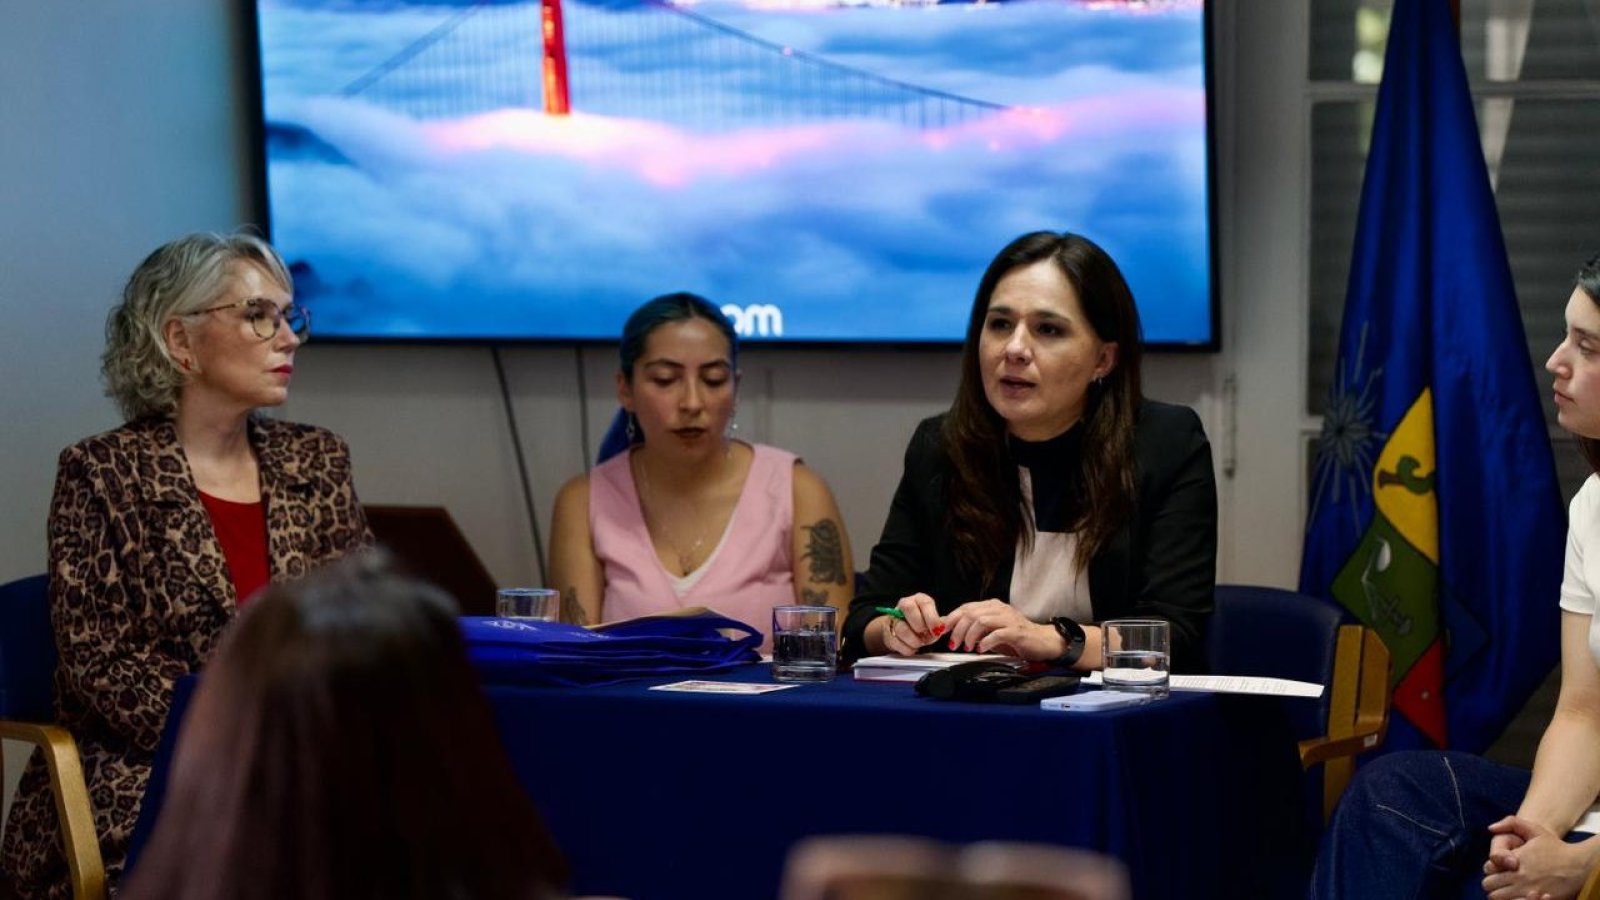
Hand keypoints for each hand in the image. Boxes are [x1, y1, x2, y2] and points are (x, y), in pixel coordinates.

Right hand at [880, 593, 943, 655]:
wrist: (903, 631)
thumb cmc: (922, 624)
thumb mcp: (933, 621)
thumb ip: (940, 623)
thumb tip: (944, 626)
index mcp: (919, 599)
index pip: (925, 603)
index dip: (932, 618)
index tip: (937, 630)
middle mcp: (905, 604)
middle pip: (909, 609)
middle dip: (920, 627)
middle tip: (926, 636)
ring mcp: (894, 618)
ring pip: (902, 628)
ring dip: (914, 640)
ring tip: (920, 643)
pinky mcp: (888, 632)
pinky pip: (897, 642)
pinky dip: (908, 648)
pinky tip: (913, 647)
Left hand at [941, 600, 1061, 661]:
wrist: (1043, 642)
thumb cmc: (1017, 638)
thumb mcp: (992, 632)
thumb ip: (975, 629)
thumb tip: (953, 631)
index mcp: (992, 606)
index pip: (966, 607)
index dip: (952, 618)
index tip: (943, 631)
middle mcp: (999, 609)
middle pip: (971, 613)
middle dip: (958, 629)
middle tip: (954, 643)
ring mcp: (1008, 619)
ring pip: (981, 621)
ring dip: (970, 635)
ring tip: (967, 647)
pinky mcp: (1016, 631)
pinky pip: (997, 633)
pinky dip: (986, 642)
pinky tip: (981, 649)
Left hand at [1481, 816, 1589, 899]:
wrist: (1579, 864)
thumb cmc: (1555, 847)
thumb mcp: (1535, 829)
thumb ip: (1511, 823)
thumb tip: (1491, 828)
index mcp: (1514, 860)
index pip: (1488, 868)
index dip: (1491, 868)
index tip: (1498, 868)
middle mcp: (1519, 877)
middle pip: (1489, 886)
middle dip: (1492, 883)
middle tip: (1502, 881)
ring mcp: (1528, 891)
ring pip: (1499, 898)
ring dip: (1501, 894)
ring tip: (1510, 889)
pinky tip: (1521, 896)